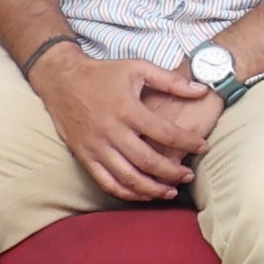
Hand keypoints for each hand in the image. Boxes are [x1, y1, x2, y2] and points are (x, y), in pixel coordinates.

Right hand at [34, 50, 206, 203]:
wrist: (61, 80)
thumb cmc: (103, 73)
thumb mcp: (138, 68)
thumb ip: (171, 80)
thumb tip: (201, 89)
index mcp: (128, 109)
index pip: (166, 133)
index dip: (188, 143)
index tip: (202, 148)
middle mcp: (112, 131)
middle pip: (149, 161)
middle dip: (173, 173)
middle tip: (189, 175)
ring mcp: (96, 147)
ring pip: (128, 178)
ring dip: (152, 189)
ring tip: (171, 191)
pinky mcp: (84, 156)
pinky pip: (106, 183)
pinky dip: (126, 193)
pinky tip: (143, 194)